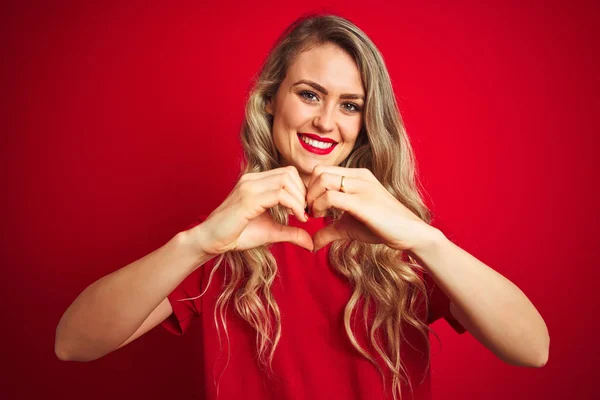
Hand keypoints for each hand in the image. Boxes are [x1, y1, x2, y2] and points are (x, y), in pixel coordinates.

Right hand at [198, 166, 312, 254]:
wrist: (211, 240)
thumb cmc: (237, 234)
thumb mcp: (271, 232)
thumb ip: (292, 233)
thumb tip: (312, 243)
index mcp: (256, 181)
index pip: (288, 173)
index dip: (302, 189)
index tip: (305, 209)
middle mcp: (252, 179)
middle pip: (290, 172)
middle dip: (303, 192)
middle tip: (306, 212)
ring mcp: (249, 187)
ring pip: (286, 180)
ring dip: (300, 198)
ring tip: (301, 216)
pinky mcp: (248, 199)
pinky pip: (279, 194)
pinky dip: (294, 205)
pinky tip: (297, 219)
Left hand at [305, 165, 439, 252]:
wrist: (410, 233)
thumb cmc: (382, 227)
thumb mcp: (349, 227)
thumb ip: (329, 230)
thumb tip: (312, 244)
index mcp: (357, 176)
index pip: (322, 170)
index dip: (310, 188)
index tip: (309, 207)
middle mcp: (359, 176)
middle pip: (319, 172)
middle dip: (307, 192)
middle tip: (309, 211)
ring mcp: (361, 187)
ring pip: (323, 180)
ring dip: (312, 199)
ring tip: (316, 215)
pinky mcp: (362, 202)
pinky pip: (331, 197)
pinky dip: (319, 207)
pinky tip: (322, 219)